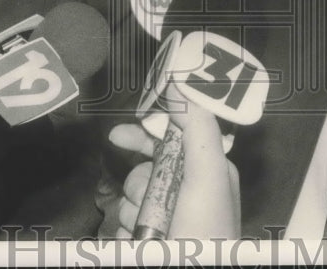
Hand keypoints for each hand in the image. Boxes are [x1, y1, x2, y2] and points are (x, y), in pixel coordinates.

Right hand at [108, 92, 239, 237]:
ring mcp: (165, 218)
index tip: (117, 136)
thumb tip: (178, 83)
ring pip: (129, 199)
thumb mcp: (208, 173)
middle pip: (142, 171)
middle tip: (142, 201)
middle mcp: (185, 192)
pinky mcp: (148, 241)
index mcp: (205, 171)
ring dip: (132, 213)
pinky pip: (122, 226)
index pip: (168, 139)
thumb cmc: (206, 233)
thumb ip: (197, 127)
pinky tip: (140, 242)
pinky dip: (126, 234)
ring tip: (152, 231)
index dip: (142, 135)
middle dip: (137, 186)